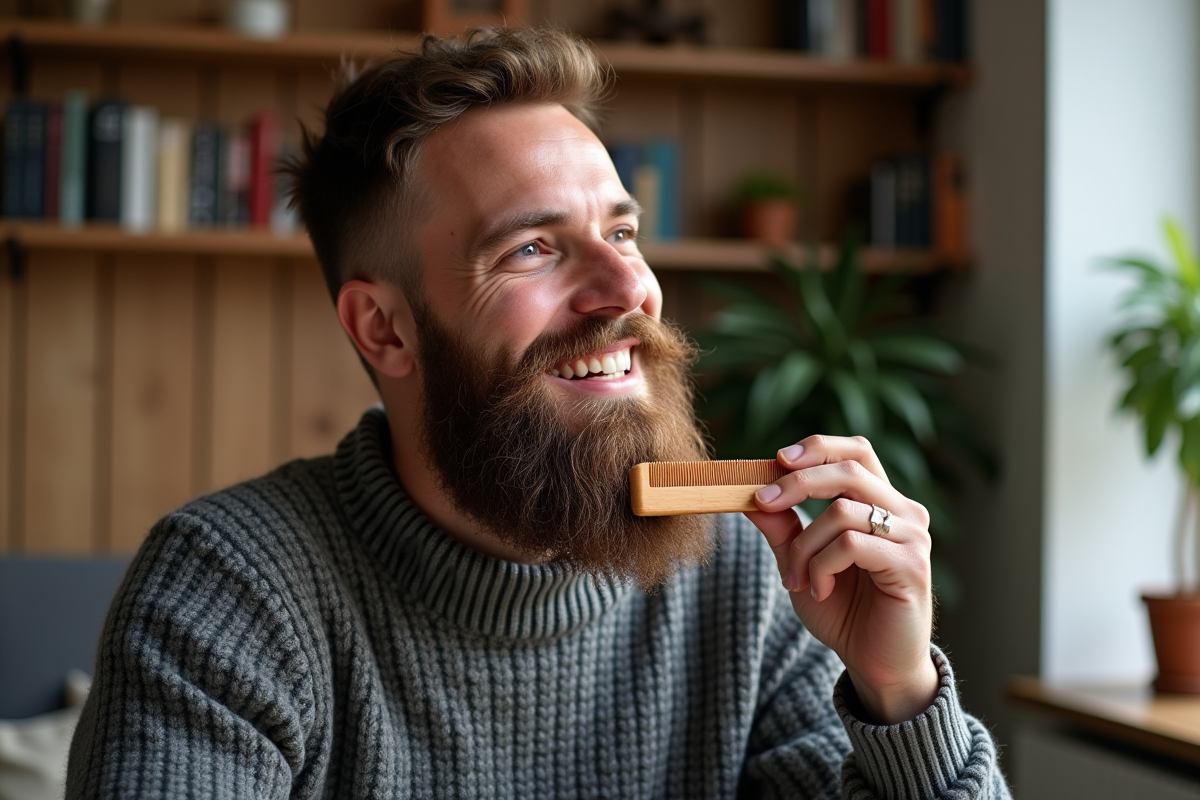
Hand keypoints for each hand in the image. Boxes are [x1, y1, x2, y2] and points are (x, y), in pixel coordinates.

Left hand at [746, 435, 938, 724]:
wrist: (875, 664)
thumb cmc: (842, 611)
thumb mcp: (801, 562)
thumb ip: (782, 528)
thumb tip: (749, 495)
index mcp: (881, 502)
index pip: (857, 451)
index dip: (818, 448)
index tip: (777, 461)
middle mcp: (903, 512)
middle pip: (849, 469)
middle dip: (797, 484)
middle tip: (761, 503)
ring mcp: (912, 537)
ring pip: (843, 512)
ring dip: (805, 545)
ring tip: (797, 578)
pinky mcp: (912, 566)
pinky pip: (852, 545)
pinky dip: (822, 565)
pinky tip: (818, 590)